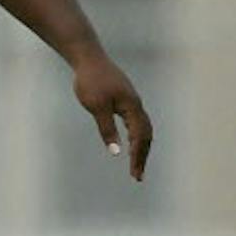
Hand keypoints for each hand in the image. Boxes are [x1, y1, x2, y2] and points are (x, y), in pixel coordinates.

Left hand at [69, 50, 152, 180]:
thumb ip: (107, 129)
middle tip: (137, 176)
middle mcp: (136, 105)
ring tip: (136, 164)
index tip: (135, 174)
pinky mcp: (125, 99)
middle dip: (142, 156)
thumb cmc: (90, 82)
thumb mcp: (96, 108)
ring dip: (141, 147)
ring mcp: (132, 101)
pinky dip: (137, 136)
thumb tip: (116, 152)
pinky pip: (136, 121)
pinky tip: (130, 143)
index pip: (140, 137)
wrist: (88, 59)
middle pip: (146, 135)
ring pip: (143, 128)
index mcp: (132, 108)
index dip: (138, 157)